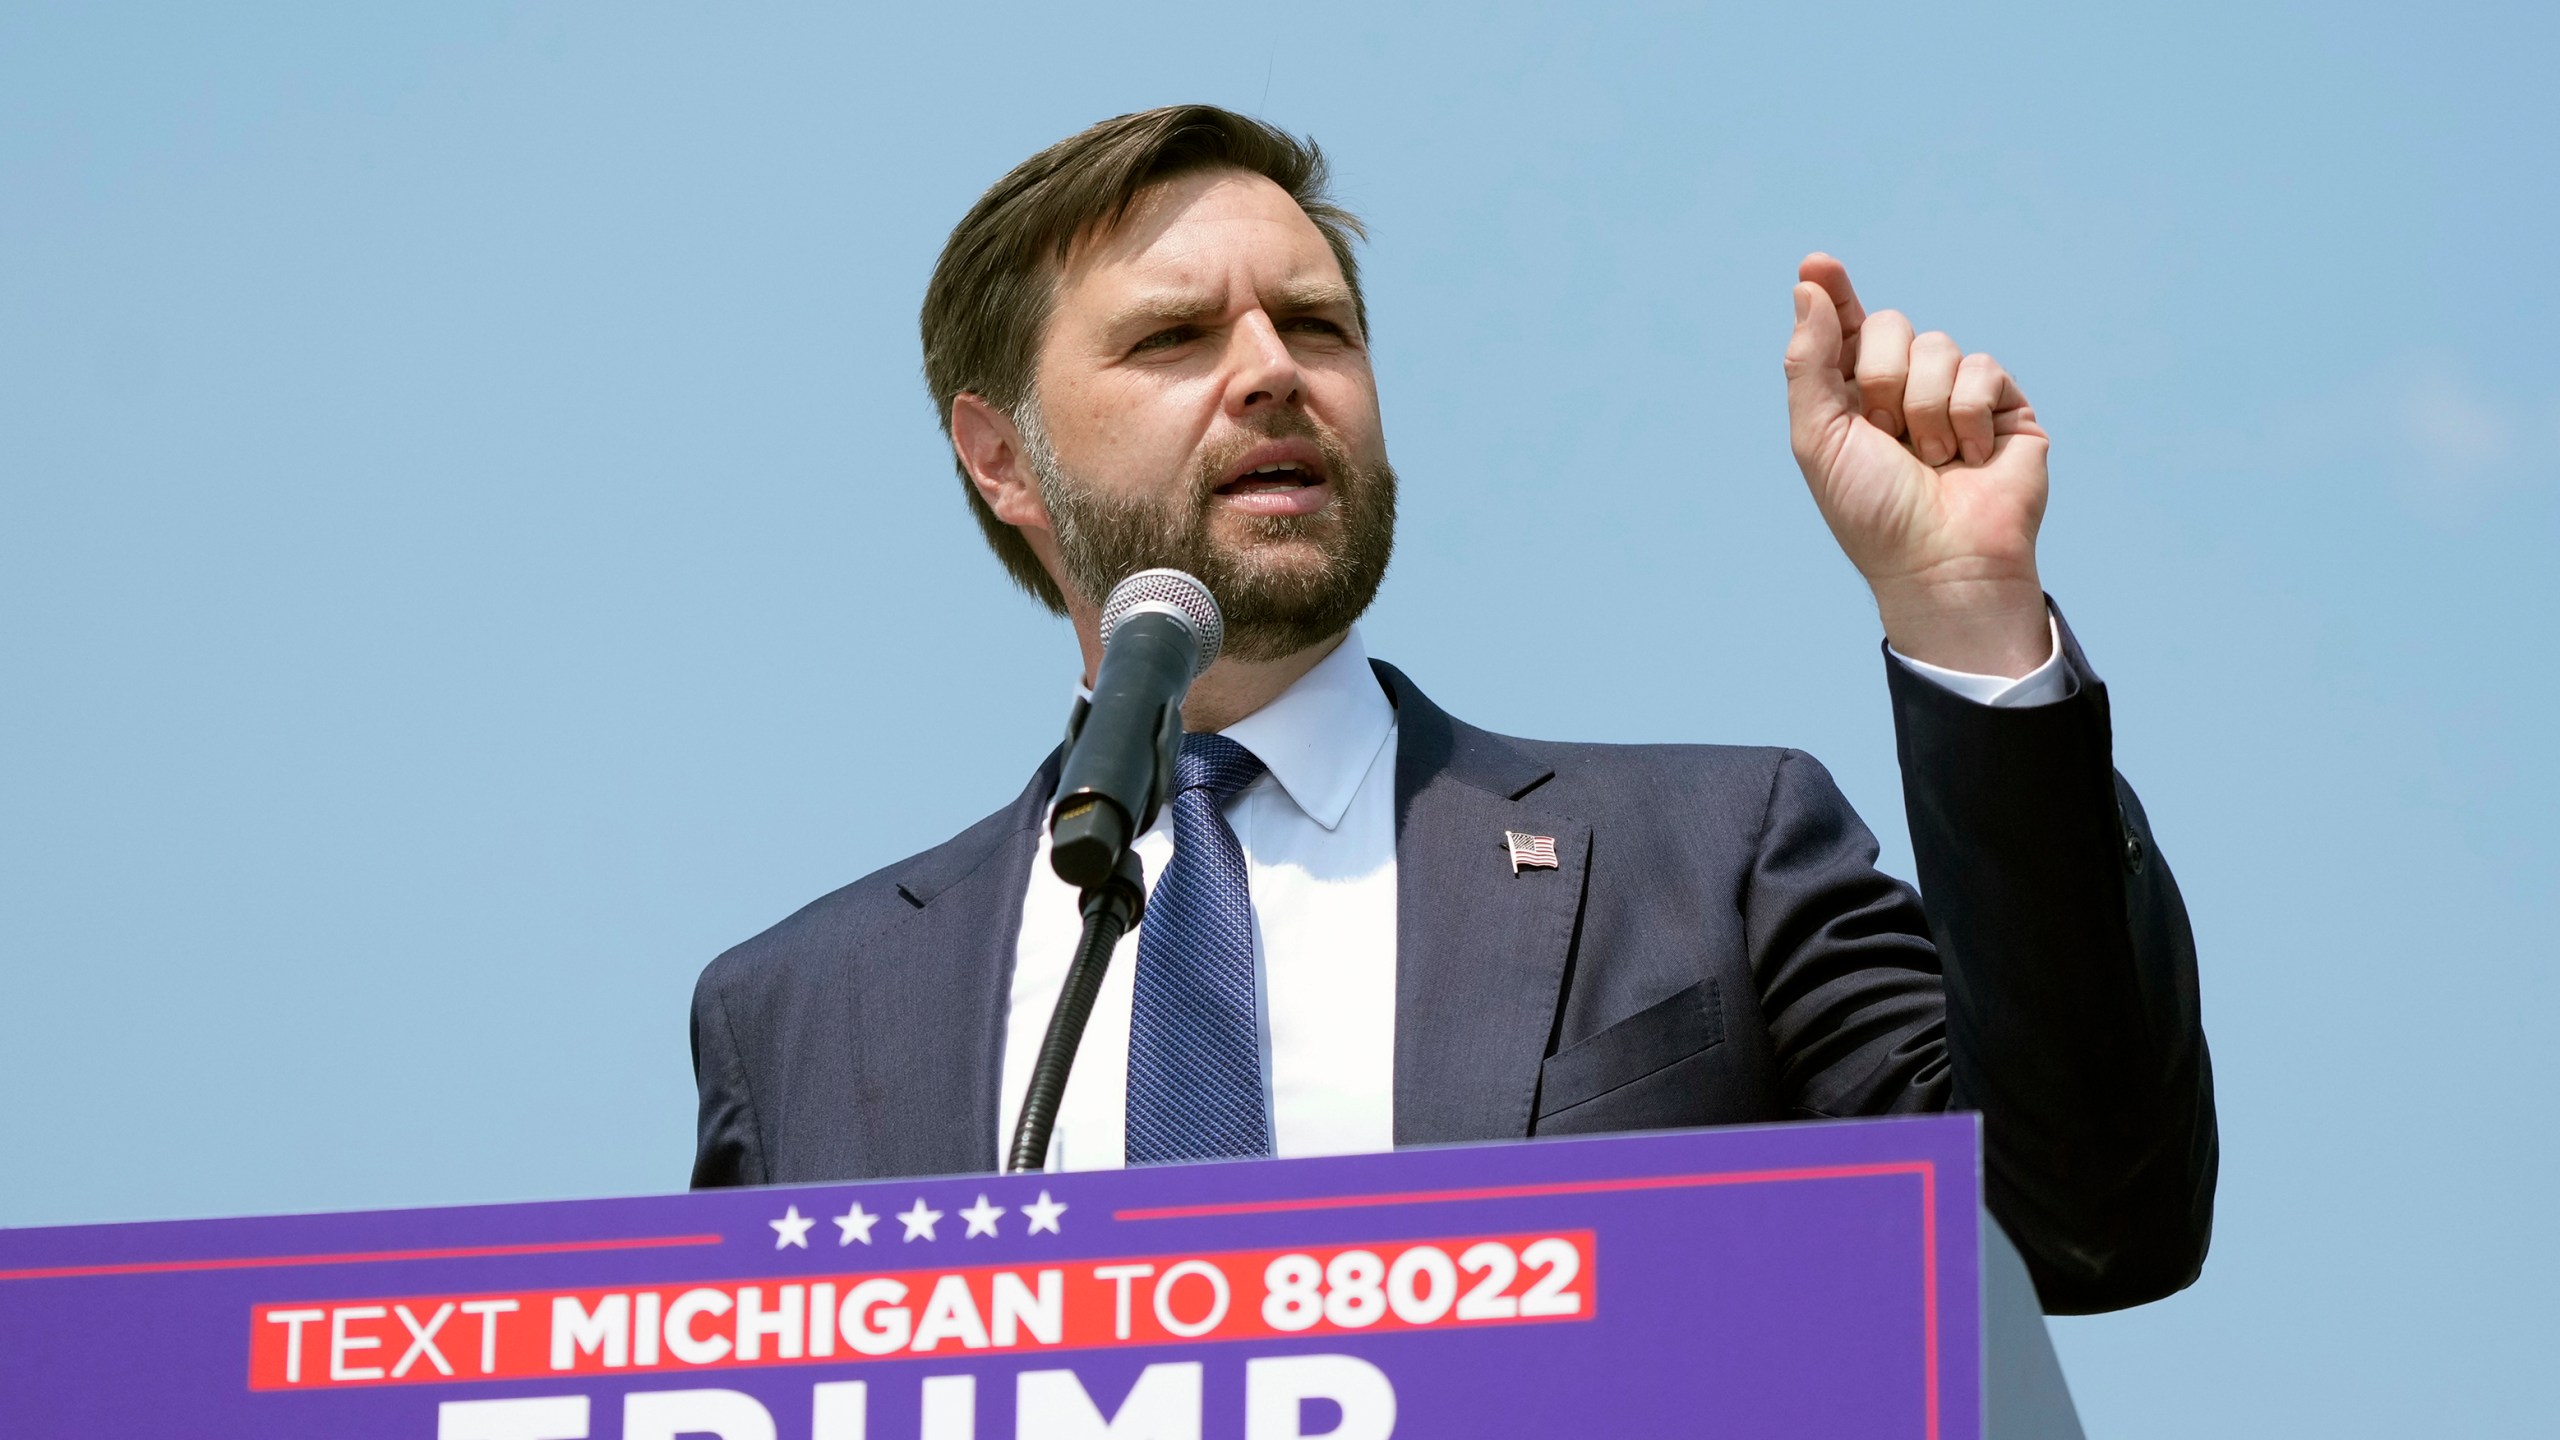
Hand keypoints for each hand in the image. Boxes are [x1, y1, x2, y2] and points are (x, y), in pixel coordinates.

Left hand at [1783, 253, 2052, 676]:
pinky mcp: (2004, 404)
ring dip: (1925, 409)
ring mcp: (1957, 392)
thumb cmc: (1872, 510)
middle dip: (1881, 380)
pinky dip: (1966, 416)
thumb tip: (1807, 285)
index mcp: (1854, 394)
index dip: (1834, 292)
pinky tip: (1969, 458)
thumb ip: (1810, 361)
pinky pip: (1980, 369)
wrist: (1938, 560)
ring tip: (1931, 459)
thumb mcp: (1819, 437)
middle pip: (1891, 325)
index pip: (1846, 327)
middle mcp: (1905, 386)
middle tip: (1887, 436)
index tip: (1817, 263)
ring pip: (1937, 345)